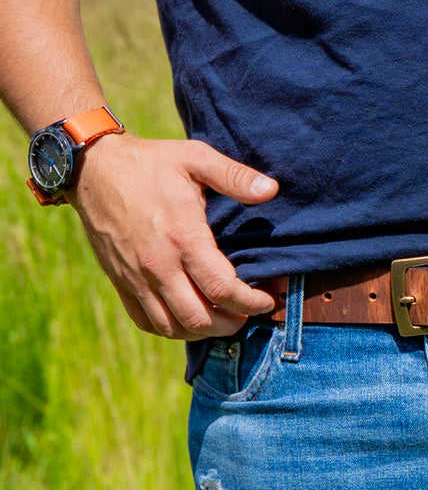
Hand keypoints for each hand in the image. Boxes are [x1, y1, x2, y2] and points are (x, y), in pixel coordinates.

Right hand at [67, 132, 278, 338]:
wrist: (93, 168)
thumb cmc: (151, 163)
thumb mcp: (196, 158)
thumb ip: (235, 176)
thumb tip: (271, 190)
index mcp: (182, 236)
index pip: (222, 288)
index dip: (251, 303)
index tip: (267, 302)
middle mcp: (157, 264)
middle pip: (199, 318)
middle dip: (232, 324)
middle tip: (248, 314)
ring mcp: (136, 277)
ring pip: (173, 327)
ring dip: (204, 331)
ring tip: (224, 318)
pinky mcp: (121, 281)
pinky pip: (147, 322)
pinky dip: (174, 329)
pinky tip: (191, 318)